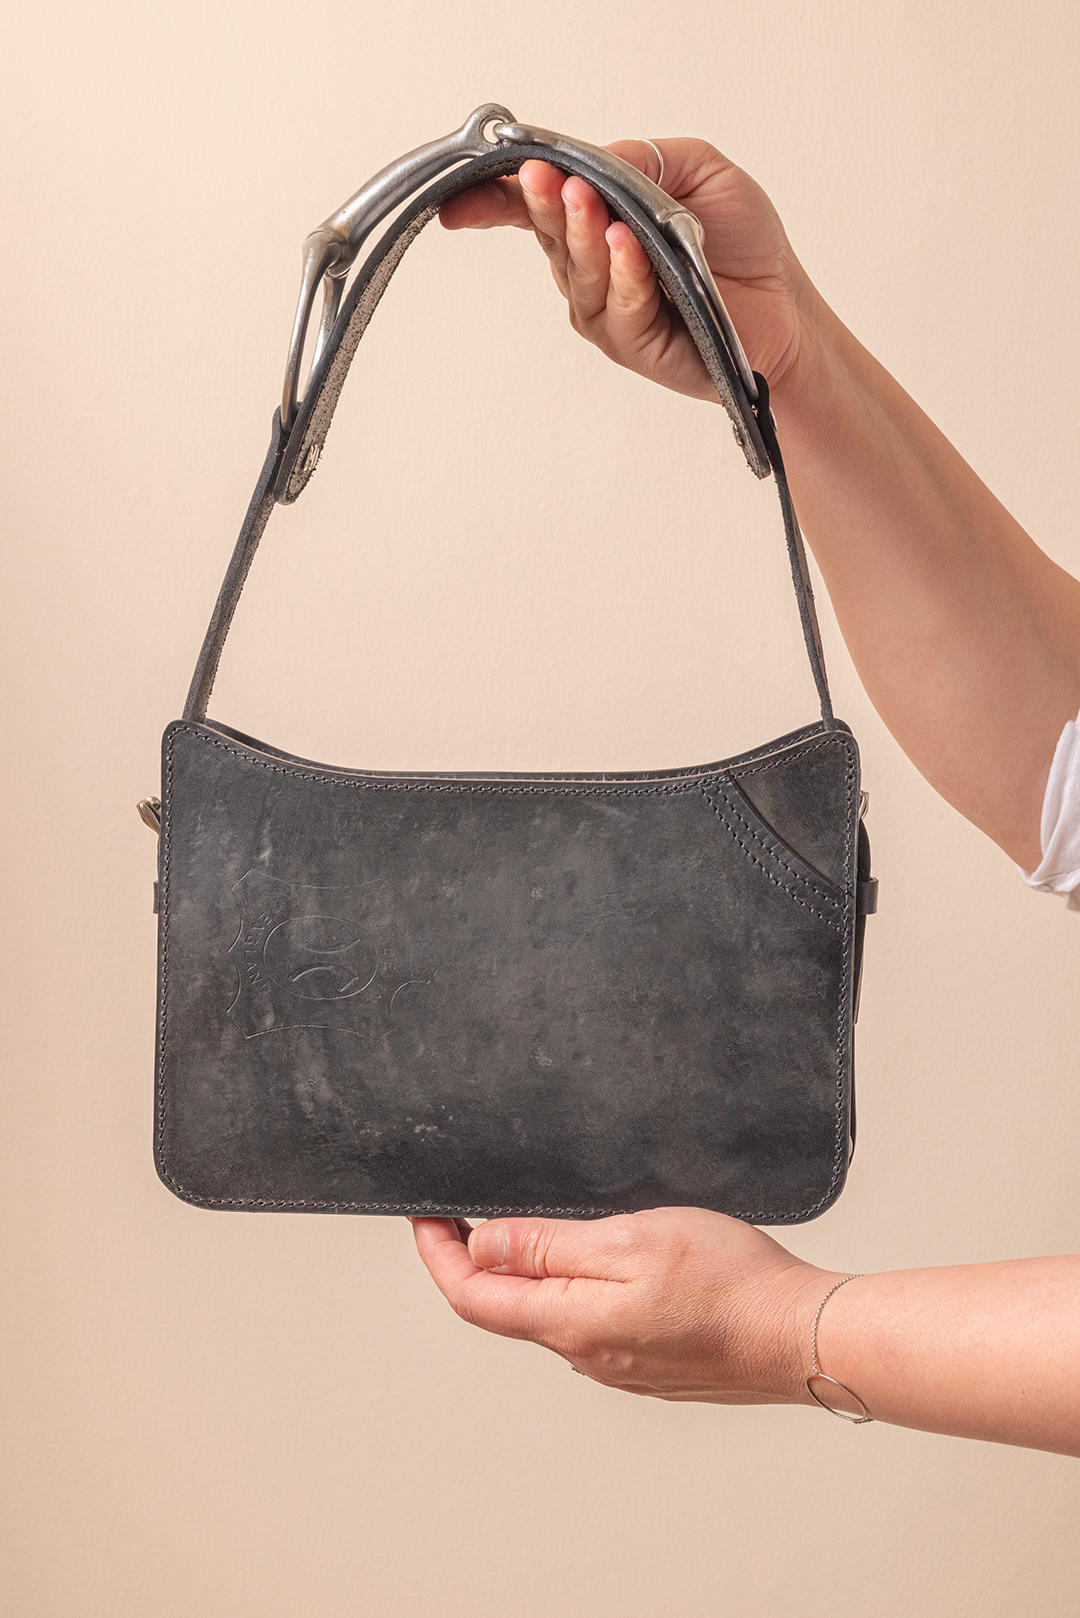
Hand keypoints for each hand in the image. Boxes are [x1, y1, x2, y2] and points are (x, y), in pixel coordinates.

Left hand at [411, 1207, 829, 1403]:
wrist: (803, 1336)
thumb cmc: (728, 1284)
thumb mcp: (628, 1241)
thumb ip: (549, 1246)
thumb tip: (481, 1246)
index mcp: (570, 1325)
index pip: (473, 1295)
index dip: (439, 1252)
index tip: (425, 1213)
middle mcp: (586, 1355)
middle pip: (502, 1308)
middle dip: (472, 1259)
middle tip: (460, 1210)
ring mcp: (618, 1364)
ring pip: (546, 1314)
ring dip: (521, 1273)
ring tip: (519, 1223)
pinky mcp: (648, 1362)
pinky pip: (586, 1323)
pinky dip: (565, 1288)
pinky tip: (588, 1259)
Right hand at [440, 140, 814, 402]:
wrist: (785, 307)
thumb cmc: (743, 244)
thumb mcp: (700, 170)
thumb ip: (645, 158)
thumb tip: (595, 157)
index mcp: (597, 223)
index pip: (534, 207)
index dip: (495, 200)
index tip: (461, 197)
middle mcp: (592, 269)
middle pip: (549, 234)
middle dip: (539, 202)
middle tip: (538, 176)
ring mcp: (608, 311)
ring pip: (579, 271)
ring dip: (579, 232)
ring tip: (583, 198)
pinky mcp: (635, 344)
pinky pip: (620, 306)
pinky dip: (624, 273)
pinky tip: (629, 246)